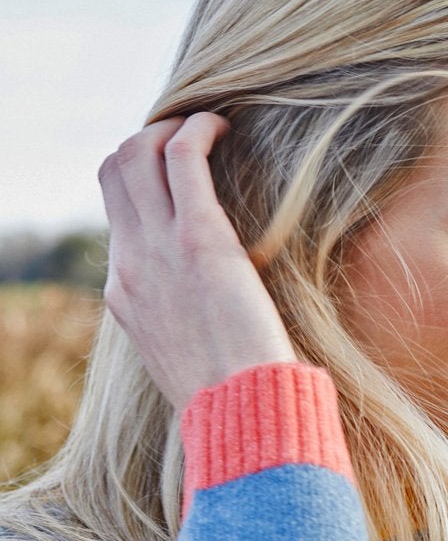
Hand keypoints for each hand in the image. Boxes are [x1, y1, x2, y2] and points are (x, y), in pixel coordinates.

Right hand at [98, 113, 296, 413]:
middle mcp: (131, 264)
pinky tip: (223, 126)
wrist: (240, 415)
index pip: (117, 220)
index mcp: (125, 296)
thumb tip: (213, 329)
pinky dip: (198, 128)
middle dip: (144, 141)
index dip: (144, 188)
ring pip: (136, 153)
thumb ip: (187, 332)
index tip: (180, 180)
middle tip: (187, 138)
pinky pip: (182, 157)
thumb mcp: (190, 364)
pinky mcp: (198, 237)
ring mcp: (158, 248)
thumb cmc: (232, 400)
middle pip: (114, 173)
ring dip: (168, 126)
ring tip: (206, 125)